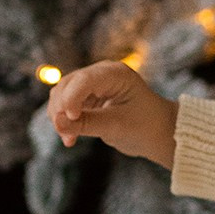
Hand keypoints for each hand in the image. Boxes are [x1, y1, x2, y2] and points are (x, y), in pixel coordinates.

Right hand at [45, 60, 175, 169]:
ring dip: (59, 116)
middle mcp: (101, 73)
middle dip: (61, 109)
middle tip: (66, 135)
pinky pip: (65, 106)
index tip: (71, 119)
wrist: (157, 132)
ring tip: (69, 139)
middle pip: (67, 85)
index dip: (71, 99)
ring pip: (62, 95)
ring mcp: (92, 84)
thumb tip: (57, 122)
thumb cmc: (145, 126)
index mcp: (116, 73)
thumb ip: (87, 124)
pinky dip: (64, 121)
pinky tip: (70, 140)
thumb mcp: (117, 127)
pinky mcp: (87, 97)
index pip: (84, 80)